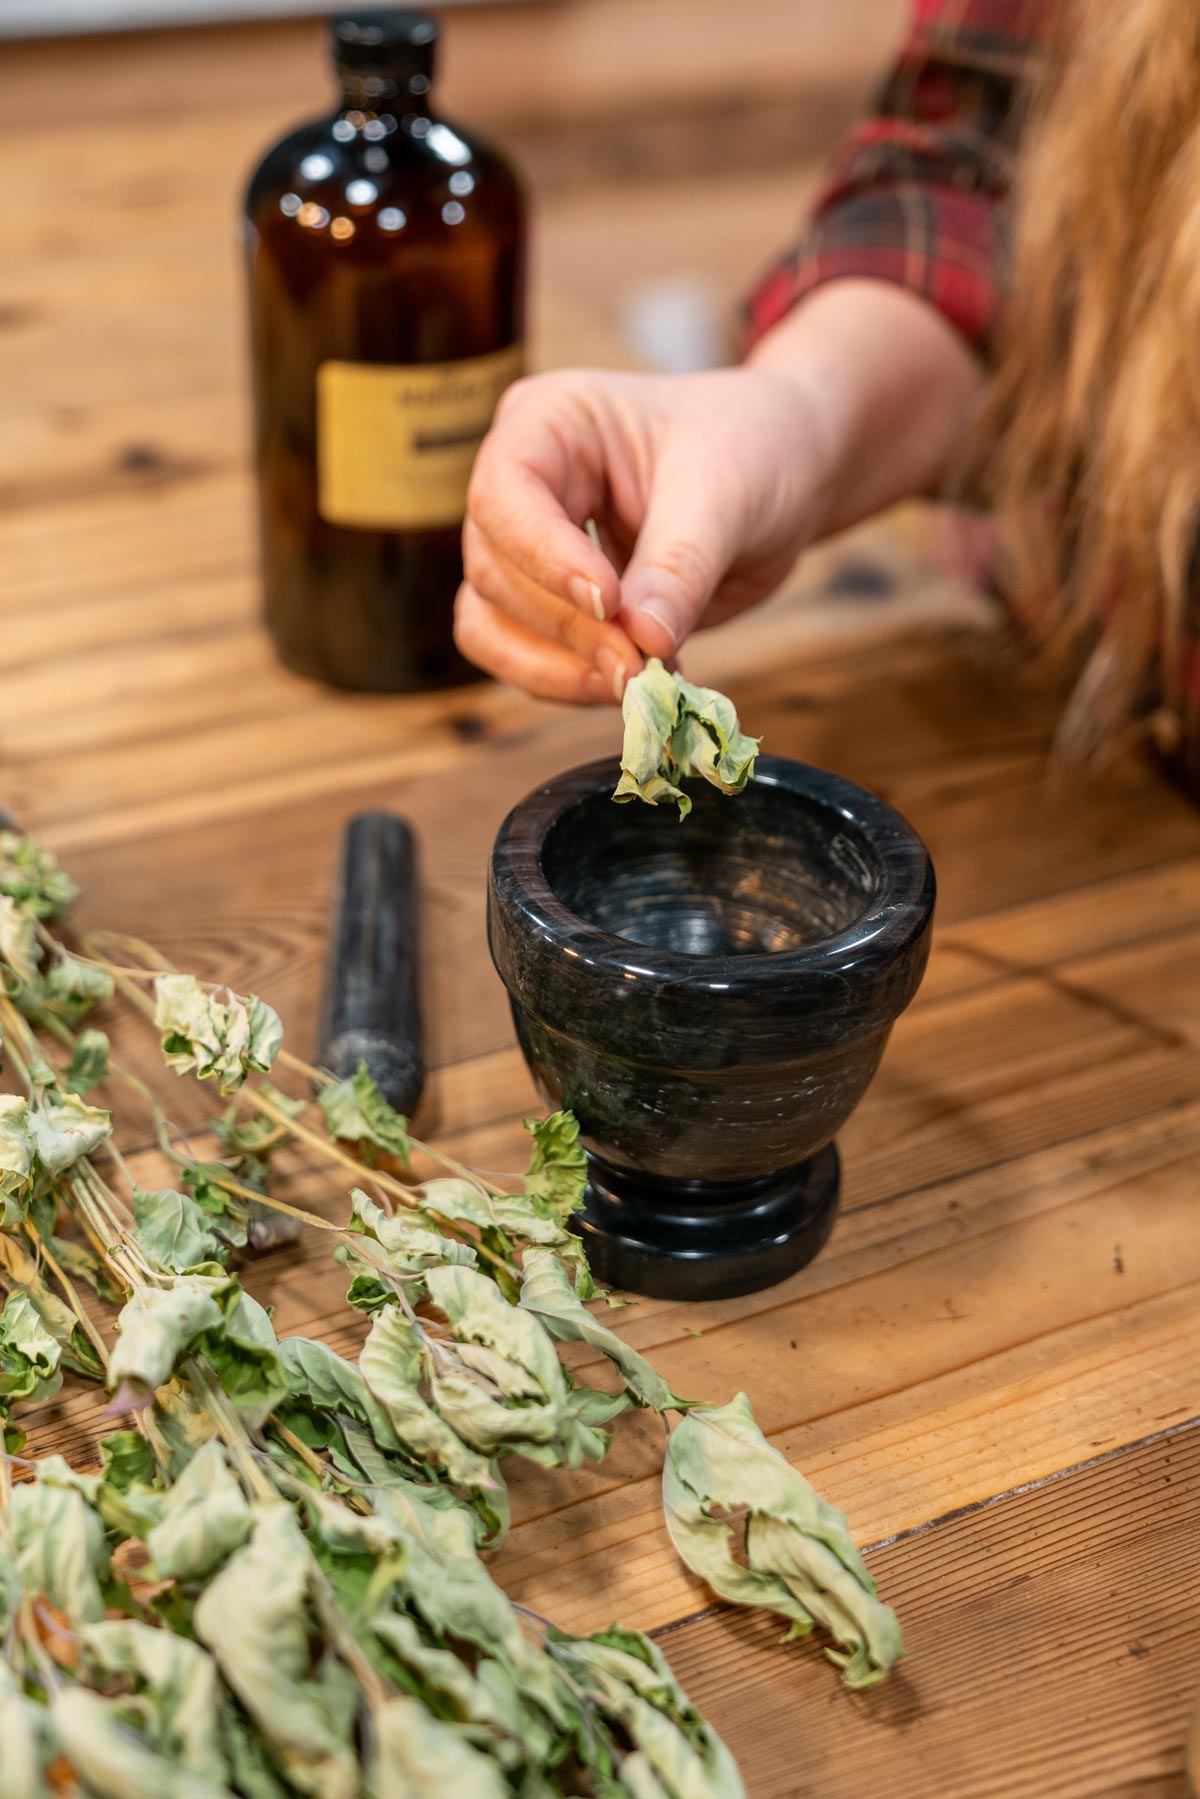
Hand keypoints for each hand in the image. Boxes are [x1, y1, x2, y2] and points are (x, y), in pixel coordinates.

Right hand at [455, 364, 830, 703]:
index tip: (609, 601)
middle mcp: (523, 483)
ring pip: (491, 623)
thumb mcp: (727, 496)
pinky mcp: (550, 604)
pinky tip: (634, 682)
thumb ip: (680, 567)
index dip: (544, 555)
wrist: (783, 477)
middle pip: (495, 569)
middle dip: (568, 628)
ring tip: (637, 681)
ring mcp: (528, 548)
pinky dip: (569, 682)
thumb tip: (642, 639)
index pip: (505, 492)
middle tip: (640, 666)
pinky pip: (522, 657)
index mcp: (550, 421)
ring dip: (558, 668)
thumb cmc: (753, 450)